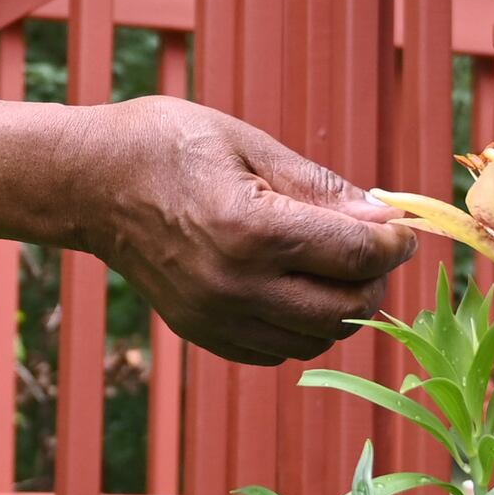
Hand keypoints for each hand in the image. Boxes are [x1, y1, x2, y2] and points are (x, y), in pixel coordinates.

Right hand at [75, 95, 412, 364]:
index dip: (395, 242)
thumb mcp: (250, 144)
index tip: (402, 229)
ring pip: (317, 336)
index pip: (356, 254)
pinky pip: (279, 349)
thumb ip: (320, 188)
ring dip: (341, 306)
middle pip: (346, 308)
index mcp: (251, 228)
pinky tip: (293, 286)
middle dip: (375, 279)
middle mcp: (234, 284)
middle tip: (374, 248)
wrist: (91, 183)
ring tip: (333, 266)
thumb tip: (383, 218)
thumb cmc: (170, 145)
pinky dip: (301, 325)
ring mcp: (216, 317)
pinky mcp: (203, 334)